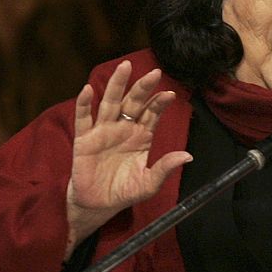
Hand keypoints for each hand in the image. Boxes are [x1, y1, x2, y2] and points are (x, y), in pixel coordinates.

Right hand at [65, 61, 191, 256]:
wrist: (98, 204)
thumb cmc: (124, 191)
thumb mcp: (148, 183)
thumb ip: (164, 168)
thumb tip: (188, 156)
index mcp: (141, 136)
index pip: (152, 113)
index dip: (159, 103)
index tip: (169, 94)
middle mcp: (123, 128)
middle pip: (134, 102)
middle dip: (143, 87)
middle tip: (154, 72)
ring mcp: (103, 131)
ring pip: (110, 103)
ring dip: (117, 85)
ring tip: (124, 67)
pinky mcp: (84, 139)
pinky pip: (83, 118)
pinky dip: (84, 104)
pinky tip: (88, 89)